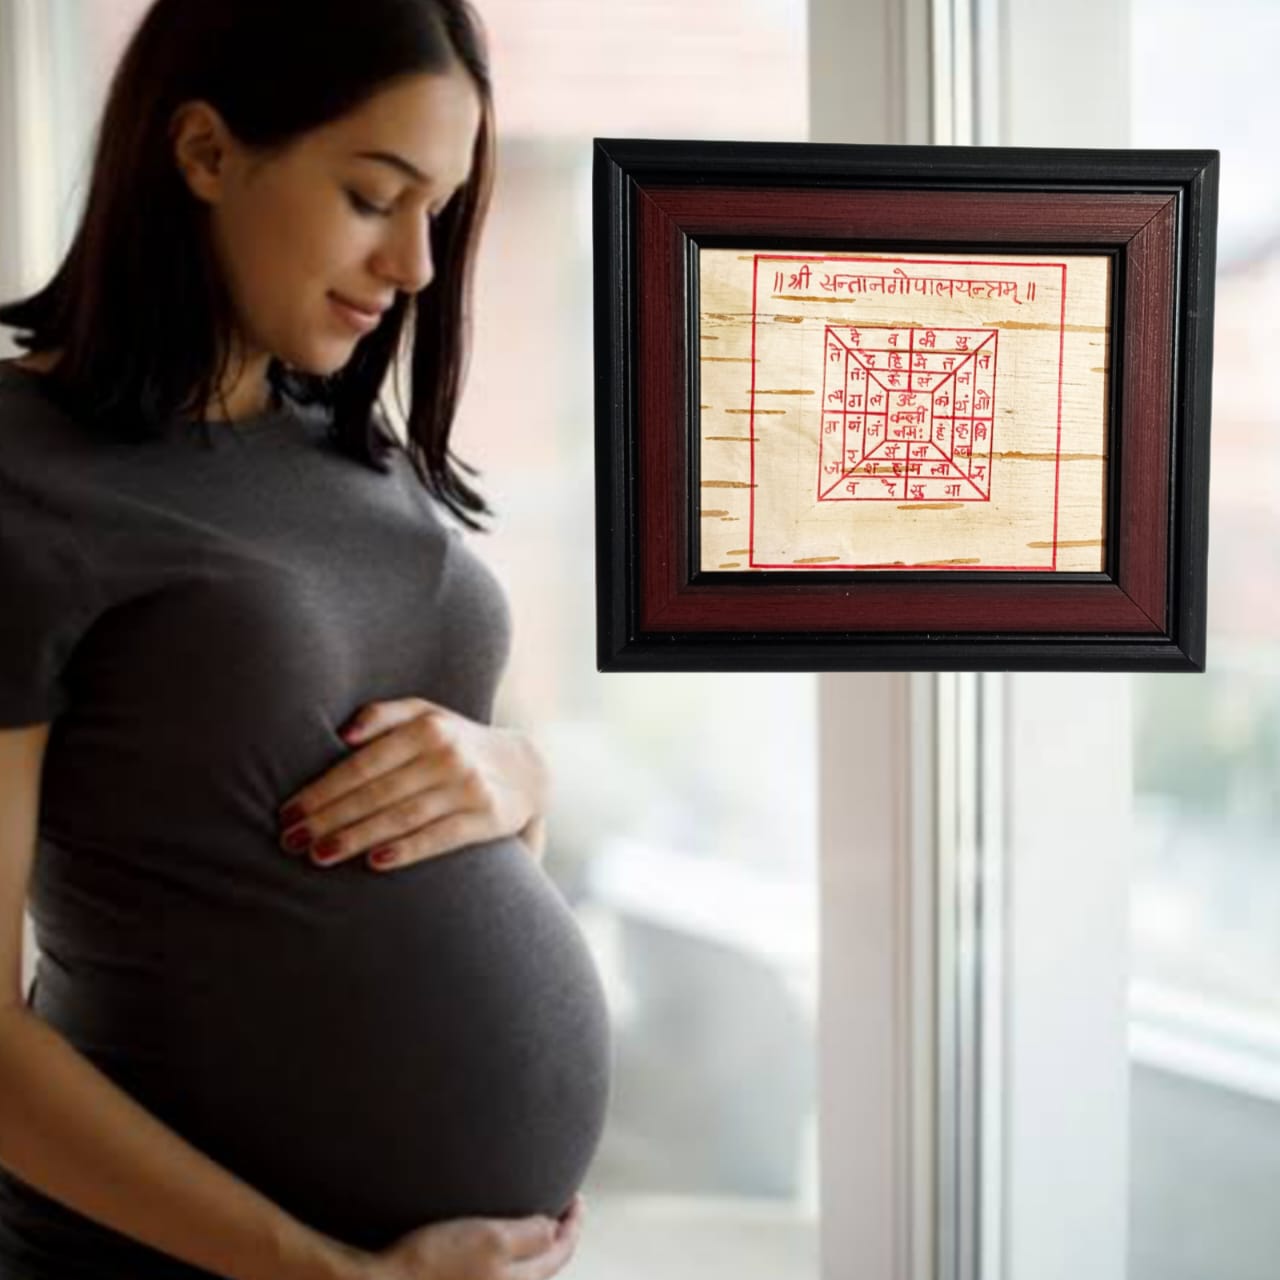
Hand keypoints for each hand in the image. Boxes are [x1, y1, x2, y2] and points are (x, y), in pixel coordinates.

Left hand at [276, 696, 550, 872]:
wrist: (526, 767)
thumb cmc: (457, 742)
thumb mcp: (427, 714)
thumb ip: (383, 715)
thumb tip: (342, 734)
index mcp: (427, 727)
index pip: (363, 763)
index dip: (321, 790)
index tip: (287, 813)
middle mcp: (448, 754)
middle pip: (377, 792)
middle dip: (328, 818)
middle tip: (290, 841)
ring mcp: (469, 787)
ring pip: (402, 816)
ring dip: (356, 838)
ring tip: (318, 856)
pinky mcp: (488, 818)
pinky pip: (441, 837)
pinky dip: (408, 850)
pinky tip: (375, 863)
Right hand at [358, 1195, 585, 1279]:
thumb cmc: (433, 1263)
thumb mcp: (490, 1241)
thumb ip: (530, 1237)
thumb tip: (555, 1230)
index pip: (560, 1252)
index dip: (573, 1223)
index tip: (576, 1196)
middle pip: (543, 1267)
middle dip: (556, 1236)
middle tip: (560, 1205)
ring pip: (519, 1272)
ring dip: (531, 1248)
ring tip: (529, 1217)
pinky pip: (495, 1274)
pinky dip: (506, 1256)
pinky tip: (490, 1239)